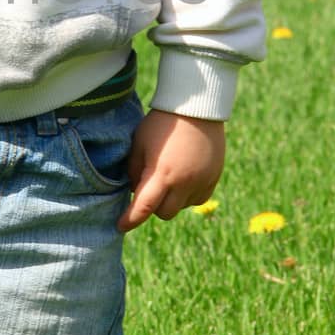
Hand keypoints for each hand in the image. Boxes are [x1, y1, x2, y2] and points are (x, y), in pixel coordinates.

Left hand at [116, 109, 224, 231]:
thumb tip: (135, 190)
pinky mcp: (214, 178)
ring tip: (168, 177)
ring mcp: (202, 182)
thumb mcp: (140, 143)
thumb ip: (135, 170)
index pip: (143, 208)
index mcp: (162, 174)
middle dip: (153, 207)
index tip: (120, 226)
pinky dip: (188, 195)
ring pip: (182, 207)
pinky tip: (183, 178)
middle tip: (149, 190)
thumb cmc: (162, 123)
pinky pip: (198, 198)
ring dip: (171, 200)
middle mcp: (184, 183)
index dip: (130, 220)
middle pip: (164, 213)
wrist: (197, 108)